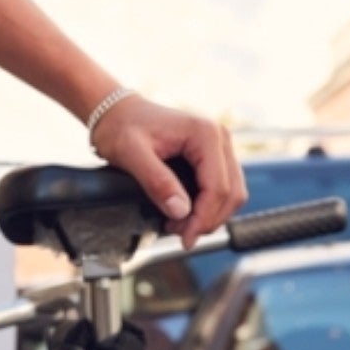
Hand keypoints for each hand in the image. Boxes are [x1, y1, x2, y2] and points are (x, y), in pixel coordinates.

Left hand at [89, 96, 247, 249]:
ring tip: (181, 227)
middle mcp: (219, 137)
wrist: (117, 111)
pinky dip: (209, 205)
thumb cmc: (121, 127)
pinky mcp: (212, 154)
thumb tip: (180, 211)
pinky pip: (222, 186)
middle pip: (232, 192)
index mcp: (205, 134)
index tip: (185, 238)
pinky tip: (186, 215)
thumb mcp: (131, 154)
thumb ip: (157, 181)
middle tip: (181, 236)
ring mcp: (219, 145)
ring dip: (211, 215)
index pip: (218, 187)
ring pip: (232, 192)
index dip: (203, 218)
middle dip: (209, 220)